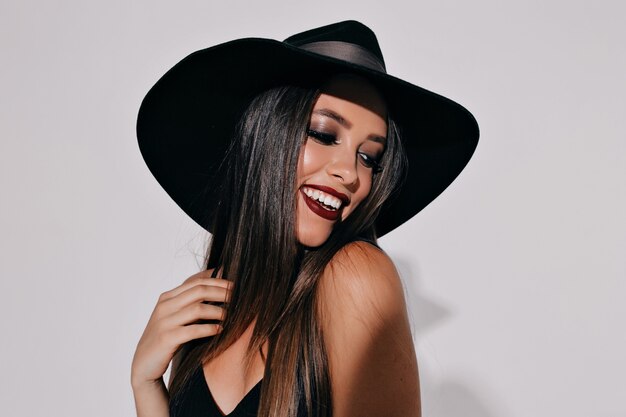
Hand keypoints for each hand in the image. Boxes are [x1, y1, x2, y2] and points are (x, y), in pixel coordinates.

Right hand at [131, 270, 231, 387]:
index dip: (218, 281)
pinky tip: (220, 330)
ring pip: (198, 309)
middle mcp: (165, 306)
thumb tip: (219, 291)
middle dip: (222, 292)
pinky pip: (193, 330)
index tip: (235, 285)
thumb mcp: (176, 316)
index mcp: (167, 297)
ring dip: (218, 311)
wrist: (144, 363)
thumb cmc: (167, 337)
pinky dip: (209, 329)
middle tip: (239, 297)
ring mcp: (164, 322)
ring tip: (232, 316)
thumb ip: (190, 303)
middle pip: (199, 291)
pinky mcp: (166, 338)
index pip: (197, 281)